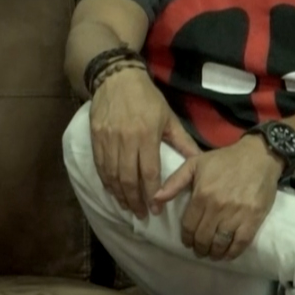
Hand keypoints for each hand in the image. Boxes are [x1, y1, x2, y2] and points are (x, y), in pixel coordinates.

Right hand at [88, 67, 198, 218]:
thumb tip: (200, 162)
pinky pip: (100, 165)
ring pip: (112, 174)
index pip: (149, 172)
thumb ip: (183, 142)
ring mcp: (107, 139)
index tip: (155, 210)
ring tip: (127, 208)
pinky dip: (106, 181)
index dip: (152, 194)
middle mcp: (125, 140)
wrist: (116, 78)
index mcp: (146, 135)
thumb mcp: (169, 118)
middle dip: (135, 200)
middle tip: (141, 216)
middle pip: (128, 178)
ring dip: (119, 194)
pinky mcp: (95, 137)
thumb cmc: (147, 98)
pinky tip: (112, 191)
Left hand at [152, 135, 283, 260]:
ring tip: (212, 254)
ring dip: (214, 253)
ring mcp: (237, 214)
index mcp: (201, 195)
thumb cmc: (224, 160)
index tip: (186, 243)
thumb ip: (174, 182)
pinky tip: (227, 255)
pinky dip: (233, 253)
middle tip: (198, 251)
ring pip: (221, 242)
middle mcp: (217, 207)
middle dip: (199, 248)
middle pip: (204, 237)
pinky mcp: (254, 219)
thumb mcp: (194, 164)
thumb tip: (155, 198)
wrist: (258, 156)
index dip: (186, 238)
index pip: (189, 225)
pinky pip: (241, 242)